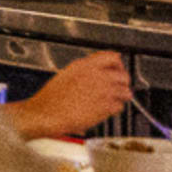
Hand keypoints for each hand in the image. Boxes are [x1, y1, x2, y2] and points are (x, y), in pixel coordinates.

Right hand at [12, 52, 132, 143]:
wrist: (45, 113)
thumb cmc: (51, 98)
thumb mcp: (66, 75)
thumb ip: (85, 70)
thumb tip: (101, 70)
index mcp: (84, 65)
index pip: (112, 57)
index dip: (117, 65)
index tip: (117, 71)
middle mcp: (96, 75)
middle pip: (124, 75)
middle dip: (122, 84)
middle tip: (117, 90)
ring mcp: (103, 90)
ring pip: (126, 92)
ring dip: (120, 98)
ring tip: (109, 102)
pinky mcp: (106, 106)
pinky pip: (120, 107)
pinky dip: (113, 110)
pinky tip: (102, 111)